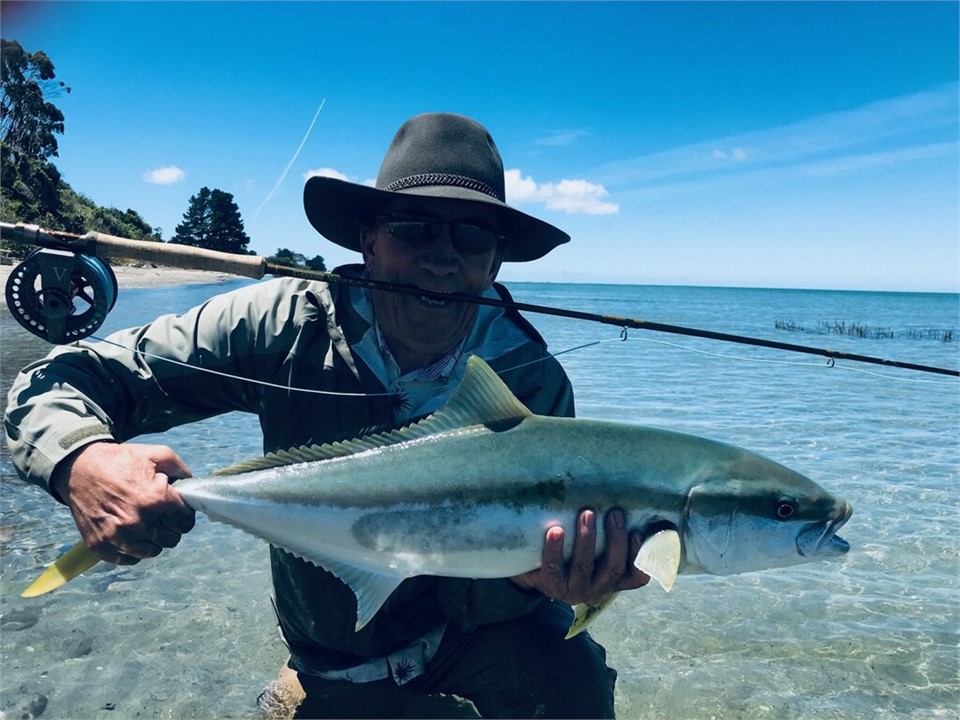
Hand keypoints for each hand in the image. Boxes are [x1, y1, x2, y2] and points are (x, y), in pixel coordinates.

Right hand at [51, 441, 195, 564]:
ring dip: (153, 541)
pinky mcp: (100, 546)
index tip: (177, 511)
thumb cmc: (120, 461)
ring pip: (152, 552)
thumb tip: (193, 486)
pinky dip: (133, 550)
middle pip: (171, 539)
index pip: (185, 522)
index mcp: (155, 499)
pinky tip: (131, 534)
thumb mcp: (156, 454)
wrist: (79, 468)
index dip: (184, 515)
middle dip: (170, 527)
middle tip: (161, 517)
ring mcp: (118, 537)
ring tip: (146, 526)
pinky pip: (128, 559)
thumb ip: (181, 469)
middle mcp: (138, 522)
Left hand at [511, 509, 649, 605]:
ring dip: (587, 539)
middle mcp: (598, 588)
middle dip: (616, 540)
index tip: (637, 532)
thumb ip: (609, 536)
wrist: (535, 570)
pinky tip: (556, 530)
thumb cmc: (573, 552)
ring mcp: (574, 589)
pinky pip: (554, 567)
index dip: (639, 557)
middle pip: (613, 568)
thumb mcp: (596, 549)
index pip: (636, 577)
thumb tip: (624, 501)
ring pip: (584, 567)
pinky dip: (555, 549)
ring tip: (586, 514)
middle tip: (614, 514)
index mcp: (613, 580)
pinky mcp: (551, 585)